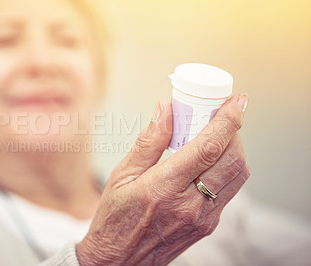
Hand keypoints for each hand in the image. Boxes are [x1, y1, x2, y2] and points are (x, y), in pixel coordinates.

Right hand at [76, 94, 249, 264]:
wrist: (119, 260)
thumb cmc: (115, 218)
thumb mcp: (122, 174)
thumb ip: (149, 141)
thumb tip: (166, 109)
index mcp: (164, 188)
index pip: (208, 148)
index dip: (228, 120)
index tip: (237, 101)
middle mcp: (190, 205)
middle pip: (231, 159)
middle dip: (234, 130)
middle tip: (221, 114)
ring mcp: (203, 218)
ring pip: (237, 175)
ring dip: (234, 148)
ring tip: (216, 133)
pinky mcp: (208, 225)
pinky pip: (229, 190)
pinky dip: (226, 167)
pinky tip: (209, 159)